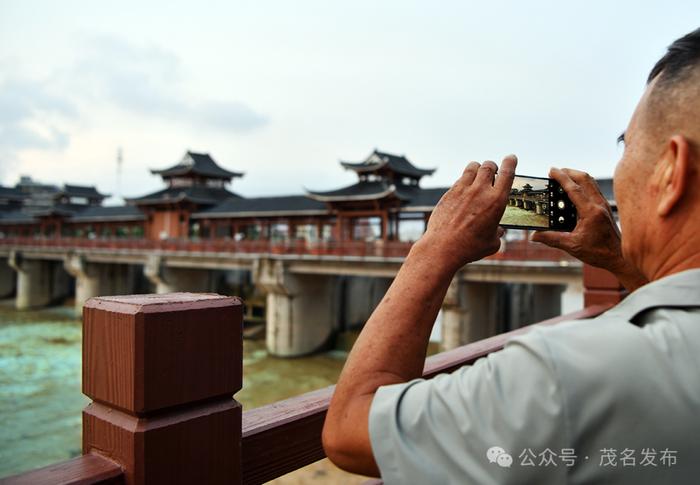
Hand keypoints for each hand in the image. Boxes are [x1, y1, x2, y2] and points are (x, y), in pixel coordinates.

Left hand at [418, 155, 516, 272]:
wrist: (443, 247)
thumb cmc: (470, 248)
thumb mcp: (492, 243)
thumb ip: (497, 233)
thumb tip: (497, 230)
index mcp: (496, 201)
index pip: (507, 173)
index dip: (511, 162)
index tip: (511, 158)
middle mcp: (480, 191)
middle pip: (489, 166)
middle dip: (493, 166)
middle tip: (493, 171)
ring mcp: (463, 190)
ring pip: (473, 167)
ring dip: (478, 168)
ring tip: (479, 175)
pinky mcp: (449, 193)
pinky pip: (460, 179)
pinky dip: (465, 180)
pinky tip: (465, 189)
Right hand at [531, 168, 646, 290]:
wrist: (619, 257)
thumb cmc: (599, 252)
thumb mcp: (571, 246)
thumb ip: (551, 239)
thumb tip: (534, 235)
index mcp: (590, 212)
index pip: (574, 188)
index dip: (561, 177)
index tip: (551, 170)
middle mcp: (599, 205)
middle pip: (584, 178)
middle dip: (569, 172)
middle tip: (555, 172)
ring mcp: (603, 205)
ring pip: (590, 182)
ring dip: (577, 176)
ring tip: (564, 177)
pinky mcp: (605, 208)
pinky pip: (594, 189)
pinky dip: (583, 184)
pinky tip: (575, 191)